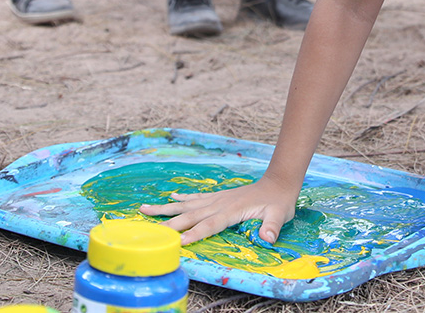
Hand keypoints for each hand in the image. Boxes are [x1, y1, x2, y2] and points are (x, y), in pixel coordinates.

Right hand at [139, 173, 300, 244]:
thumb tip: (268, 238)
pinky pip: (196, 197)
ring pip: (187, 205)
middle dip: (170, 224)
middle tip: (150, 232)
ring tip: (144, 208)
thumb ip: (272, 226)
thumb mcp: (280, 215)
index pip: (210, 225)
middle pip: (191, 216)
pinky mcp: (218, 196)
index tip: (178, 242)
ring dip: (166, 208)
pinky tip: (170, 197)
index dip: (195, 234)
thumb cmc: (279, 202)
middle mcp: (220, 203)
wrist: (278, 183)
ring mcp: (217, 198)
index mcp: (232, 210)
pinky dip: (182, 198)